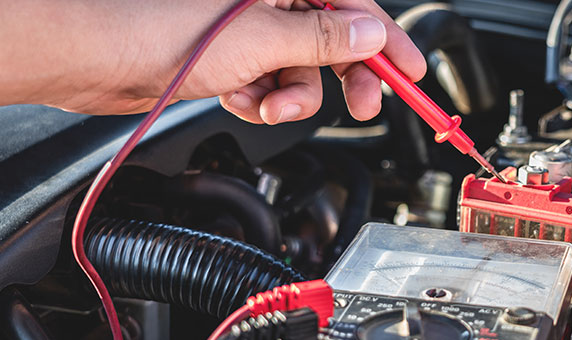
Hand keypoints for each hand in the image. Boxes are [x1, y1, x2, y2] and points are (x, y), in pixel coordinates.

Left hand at [0, 0, 425, 123]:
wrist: (95, 57)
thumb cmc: (160, 28)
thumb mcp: (263, 38)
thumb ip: (325, 38)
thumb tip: (370, 35)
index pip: (353, 3)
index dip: (386, 39)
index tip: (410, 70)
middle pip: (329, 38)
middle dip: (342, 76)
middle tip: (362, 106)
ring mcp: (244, 26)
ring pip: (297, 68)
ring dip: (291, 95)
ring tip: (269, 104)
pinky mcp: (226, 54)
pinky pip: (266, 81)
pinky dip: (259, 97)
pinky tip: (240, 97)